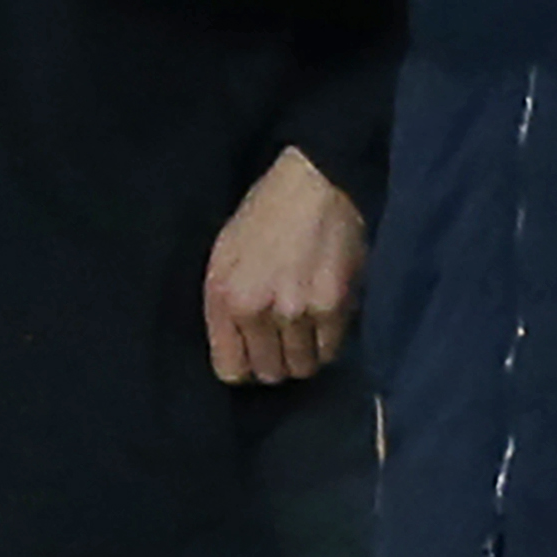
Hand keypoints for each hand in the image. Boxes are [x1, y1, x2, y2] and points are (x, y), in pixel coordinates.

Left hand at [204, 147, 366, 384]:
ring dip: (304, 353)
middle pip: (269, 373)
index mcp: (223, 296)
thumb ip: (225, 306)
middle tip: (283, 337)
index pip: (230, 370)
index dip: (245, 365)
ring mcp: (296, 310)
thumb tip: (238, 352)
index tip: (254, 353)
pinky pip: (331, 351)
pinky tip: (324, 315)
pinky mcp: (333, 306)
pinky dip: (328, 341)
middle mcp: (256, 309)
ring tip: (305, 326)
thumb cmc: (265, 215)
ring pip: (302, 368)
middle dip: (276, 360)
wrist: (314, 184)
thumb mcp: (224, 255)